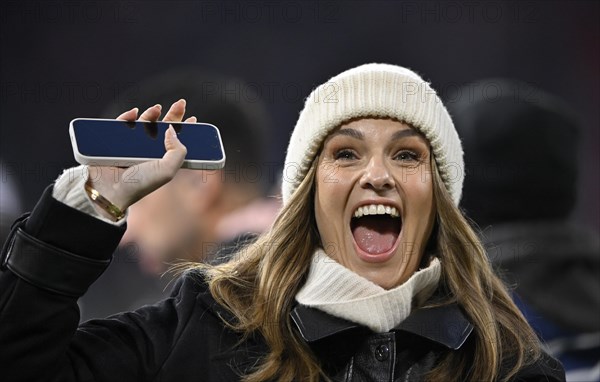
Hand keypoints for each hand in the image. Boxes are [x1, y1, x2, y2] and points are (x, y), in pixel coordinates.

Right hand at [86, 99, 195, 218]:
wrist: (110, 189)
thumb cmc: (140, 183)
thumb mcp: (167, 170)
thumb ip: (177, 151)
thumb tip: (172, 129)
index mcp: (162, 159)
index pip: (176, 142)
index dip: (185, 130)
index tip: (192, 119)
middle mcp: (148, 151)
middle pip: (163, 128)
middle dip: (173, 115)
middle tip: (181, 104)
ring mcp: (131, 145)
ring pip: (144, 123)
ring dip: (152, 113)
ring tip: (157, 108)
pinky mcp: (114, 140)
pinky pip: (121, 124)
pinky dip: (128, 116)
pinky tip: (134, 113)